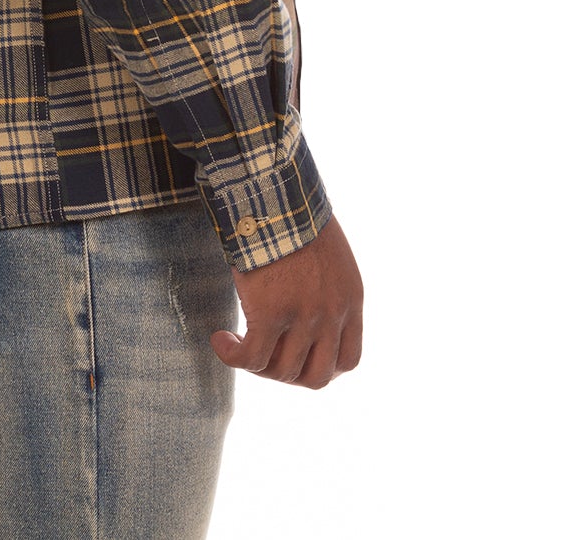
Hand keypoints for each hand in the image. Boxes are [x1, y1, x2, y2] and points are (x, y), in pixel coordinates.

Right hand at [210, 213, 362, 387]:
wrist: (273, 192)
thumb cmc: (290, 211)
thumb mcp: (325, 253)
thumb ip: (323, 285)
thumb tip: (299, 299)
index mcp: (350, 299)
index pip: (348, 359)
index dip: (320, 367)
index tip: (295, 357)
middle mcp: (332, 314)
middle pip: (317, 376)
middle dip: (288, 374)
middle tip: (263, 356)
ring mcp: (303, 317)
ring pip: (282, 372)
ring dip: (256, 366)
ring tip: (235, 344)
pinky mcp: (270, 314)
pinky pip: (250, 358)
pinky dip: (232, 356)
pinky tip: (219, 340)